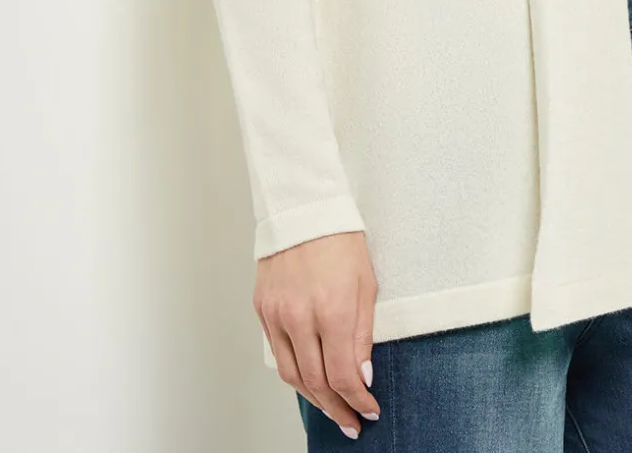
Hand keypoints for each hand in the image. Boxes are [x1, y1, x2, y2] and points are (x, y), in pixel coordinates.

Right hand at [254, 231, 381, 435]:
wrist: (303, 208)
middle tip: (351, 423)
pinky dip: (294, 372)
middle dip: (337, 408)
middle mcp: (300, 317)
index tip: (368, 411)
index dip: (357, 400)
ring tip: (331, 409)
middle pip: (316, 381)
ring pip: (292, 375)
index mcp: (332, 309)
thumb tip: (362, 376)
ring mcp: (277, 314)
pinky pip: (277, 353)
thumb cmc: (341, 239)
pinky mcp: (262, 309)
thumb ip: (364, 333)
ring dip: (313, 398)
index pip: (343, 375)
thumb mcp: (367, 283)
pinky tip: (308, 379)